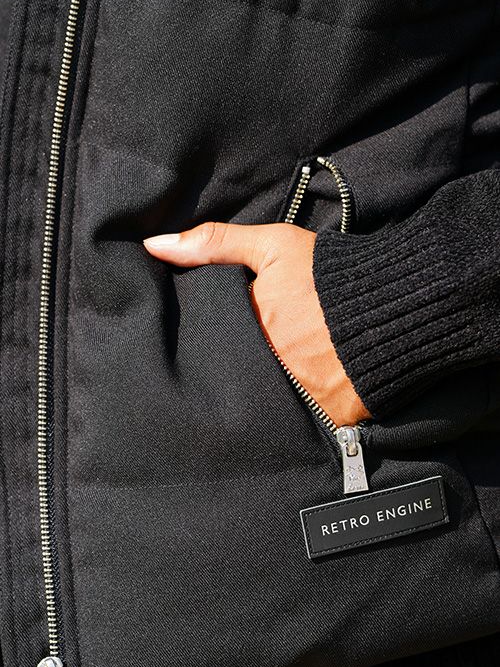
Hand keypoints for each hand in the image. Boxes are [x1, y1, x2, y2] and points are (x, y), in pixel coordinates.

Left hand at [144, 222, 370, 425]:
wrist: (400, 301)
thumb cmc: (330, 273)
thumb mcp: (273, 246)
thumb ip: (214, 244)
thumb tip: (152, 245)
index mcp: (250, 326)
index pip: (215, 342)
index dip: (214, 341)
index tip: (218, 341)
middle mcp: (269, 364)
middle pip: (239, 375)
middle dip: (237, 371)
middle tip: (253, 363)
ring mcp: (300, 394)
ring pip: (268, 401)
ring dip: (266, 394)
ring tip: (278, 383)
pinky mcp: (330, 417)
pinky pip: (305, 423)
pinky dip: (301, 414)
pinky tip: (304, 401)